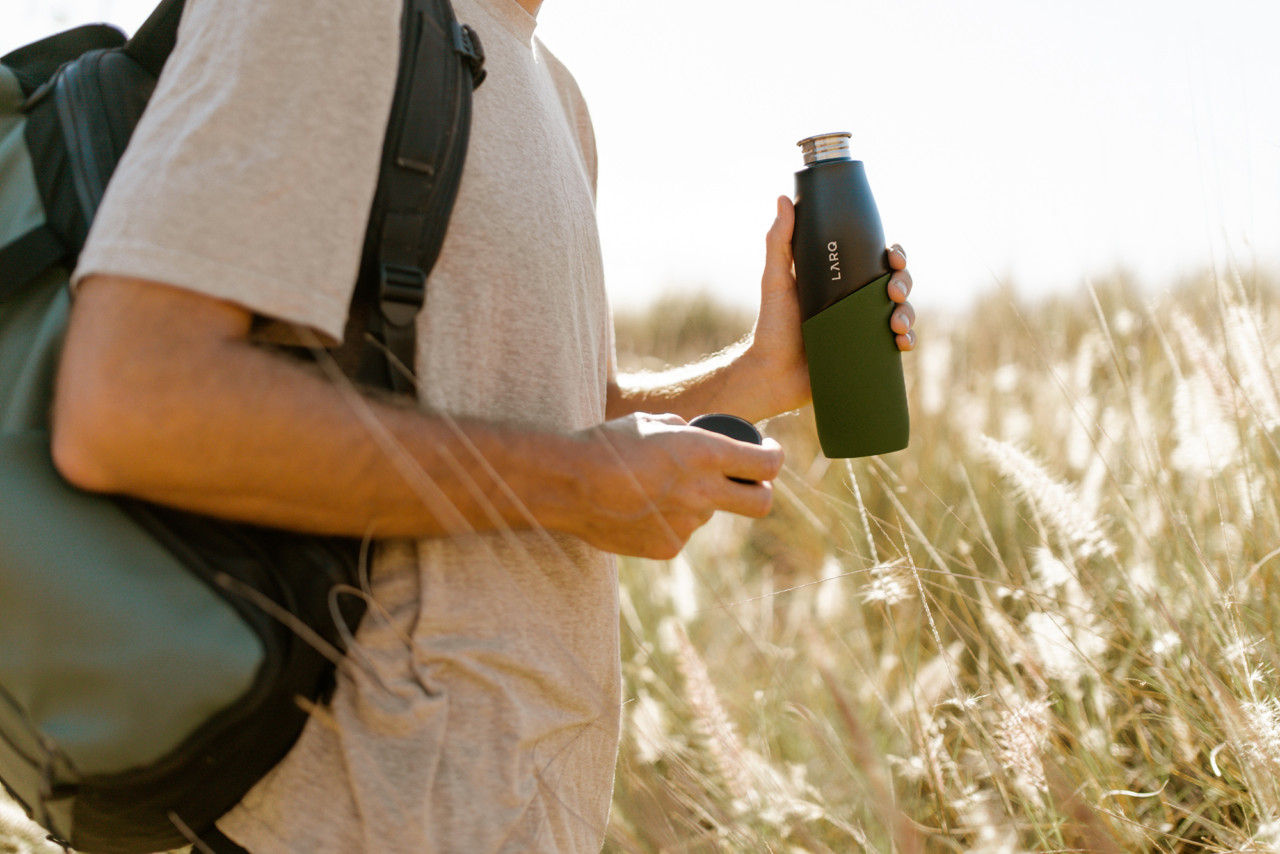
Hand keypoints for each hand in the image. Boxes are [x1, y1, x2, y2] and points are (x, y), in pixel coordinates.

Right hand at [560, 413, 783, 559]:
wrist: (567, 484)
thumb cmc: (606, 444)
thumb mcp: (650, 422)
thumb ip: (684, 431)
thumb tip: (696, 437)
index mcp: (705, 453)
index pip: (767, 463)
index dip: (774, 456)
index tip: (768, 452)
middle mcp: (703, 492)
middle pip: (760, 503)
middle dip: (759, 492)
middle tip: (745, 482)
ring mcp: (686, 524)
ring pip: (705, 514)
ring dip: (693, 502)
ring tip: (651, 488)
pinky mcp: (666, 547)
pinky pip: (678, 532)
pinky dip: (666, 520)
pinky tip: (637, 507)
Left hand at [737, 197, 917, 420]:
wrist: (773, 375)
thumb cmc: (773, 326)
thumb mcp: (776, 280)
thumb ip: (779, 241)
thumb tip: (784, 199)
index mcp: (841, 280)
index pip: (876, 259)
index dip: (894, 254)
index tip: (893, 256)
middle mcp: (856, 301)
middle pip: (895, 283)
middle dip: (904, 282)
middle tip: (893, 292)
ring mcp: (864, 328)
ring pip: (902, 312)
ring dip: (909, 313)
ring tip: (895, 324)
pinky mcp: (867, 354)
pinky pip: (896, 344)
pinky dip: (906, 340)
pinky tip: (902, 343)